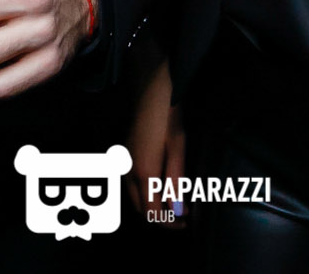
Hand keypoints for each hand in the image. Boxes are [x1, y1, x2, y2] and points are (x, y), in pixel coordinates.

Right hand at [125, 53, 185, 223]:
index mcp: (143, 171)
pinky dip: (146, 191)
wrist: (149, 87)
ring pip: (135, 197)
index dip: (168, 223)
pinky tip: (161, 182)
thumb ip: (176, 180)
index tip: (185, 221)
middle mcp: (128, 171)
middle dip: (161, 215)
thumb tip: (177, 208)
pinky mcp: (123, 155)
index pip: (152, 213)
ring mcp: (123, 163)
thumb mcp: (178, 147)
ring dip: (152, 203)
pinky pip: (131, 184)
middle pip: (141, 209)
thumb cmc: (168, 115)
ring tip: (175, 198)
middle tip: (183, 212)